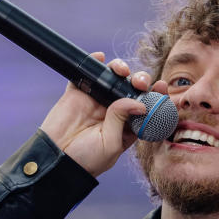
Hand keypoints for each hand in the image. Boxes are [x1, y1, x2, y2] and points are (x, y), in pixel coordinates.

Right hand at [39, 54, 167, 177]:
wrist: (57, 158)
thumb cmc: (87, 159)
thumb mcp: (112, 145)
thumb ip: (123, 120)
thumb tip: (137, 100)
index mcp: (127, 126)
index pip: (147, 106)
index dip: (156, 95)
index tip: (162, 87)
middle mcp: (114, 111)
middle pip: (133, 88)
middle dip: (140, 80)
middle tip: (140, 83)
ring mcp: (96, 100)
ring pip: (113, 77)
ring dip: (121, 68)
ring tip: (121, 71)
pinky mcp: (78, 92)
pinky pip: (88, 73)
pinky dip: (94, 62)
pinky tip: (100, 58)